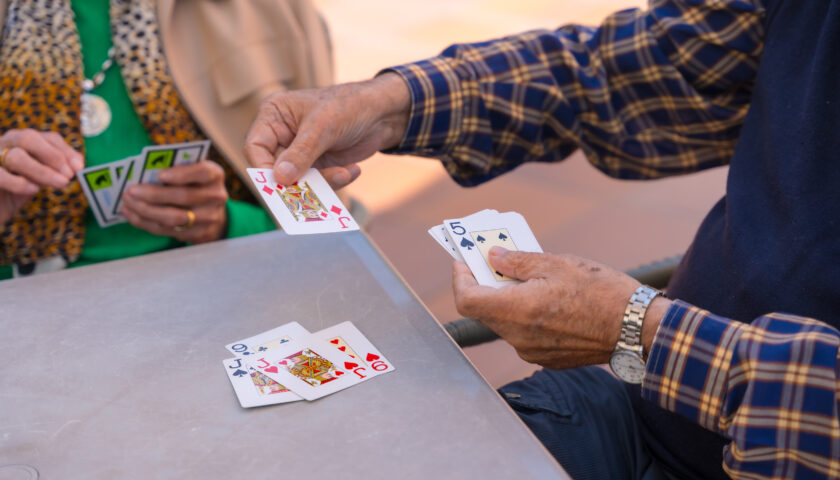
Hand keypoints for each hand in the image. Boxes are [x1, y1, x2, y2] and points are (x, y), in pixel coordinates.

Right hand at [0, 129, 83, 223]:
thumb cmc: (16, 190)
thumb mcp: (39, 178)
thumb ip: (55, 169)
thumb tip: (78, 164)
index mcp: (22, 141)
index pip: (48, 138)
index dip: (66, 151)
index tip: (80, 167)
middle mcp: (5, 143)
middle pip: (29, 138)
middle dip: (53, 156)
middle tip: (68, 175)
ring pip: (16, 156)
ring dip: (42, 171)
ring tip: (60, 184)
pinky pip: (0, 175)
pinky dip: (19, 182)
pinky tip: (34, 189)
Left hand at [120, 161, 228, 243]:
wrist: (212, 212)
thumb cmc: (194, 184)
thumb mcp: (192, 170)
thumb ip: (176, 167)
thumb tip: (146, 169)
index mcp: (214, 175)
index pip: (202, 172)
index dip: (182, 174)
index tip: (160, 175)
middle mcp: (215, 196)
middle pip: (184, 197)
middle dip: (154, 194)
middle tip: (131, 191)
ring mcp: (209, 218)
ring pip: (173, 217)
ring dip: (146, 211)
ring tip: (127, 203)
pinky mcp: (197, 234)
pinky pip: (167, 230)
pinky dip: (145, 222)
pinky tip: (131, 214)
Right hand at [244, 72, 410, 189]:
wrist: (383, 112)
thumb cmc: (349, 106)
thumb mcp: (323, 128)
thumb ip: (301, 154)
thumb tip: (280, 179)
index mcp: (274, 115)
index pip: (255, 147)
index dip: (263, 169)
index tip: (280, 184)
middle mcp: (282, 134)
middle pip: (275, 169)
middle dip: (298, 180)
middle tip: (312, 191)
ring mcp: (299, 151)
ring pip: (297, 181)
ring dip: (321, 183)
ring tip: (344, 174)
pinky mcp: (317, 165)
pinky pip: (317, 183)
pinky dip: (334, 180)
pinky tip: (352, 170)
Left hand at [452, 247, 671, 368]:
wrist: (638, 329)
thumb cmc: (602, 292)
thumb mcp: (557, 264)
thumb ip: (518, 261)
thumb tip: (493, 258)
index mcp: (517, 311)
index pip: (467, 300)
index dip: (460, 279)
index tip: (463, 261)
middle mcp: (519, 337)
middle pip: (487, 311)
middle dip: (487, 284)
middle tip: (496, 260)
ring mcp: (533, 352)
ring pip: (506, 322)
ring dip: (508, 299)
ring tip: (526, 275)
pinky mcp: (548, 358)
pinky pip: (525, 334)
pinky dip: (526, 314)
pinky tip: (545, 297)